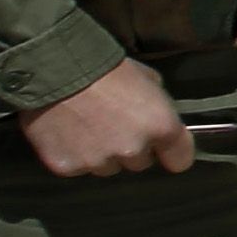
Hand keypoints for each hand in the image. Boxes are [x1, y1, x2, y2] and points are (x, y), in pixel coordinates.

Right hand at [22, 60, 194, 180]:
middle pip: (140, 163)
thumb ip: (158, 106)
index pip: (180, 160)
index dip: (171, 152)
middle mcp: (133, 150)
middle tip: (114, 124)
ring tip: (87, 126)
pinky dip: (74, 155)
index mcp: (161, 127)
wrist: (56, 69)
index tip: (163, 147)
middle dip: (132, 148)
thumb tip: (156, 119)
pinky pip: (78, 167)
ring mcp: (99, 162)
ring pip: (108, 167)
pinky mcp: (69, 167)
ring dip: (103, 153)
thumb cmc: (105, 68)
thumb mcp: (147, 79)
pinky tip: (67, 133)